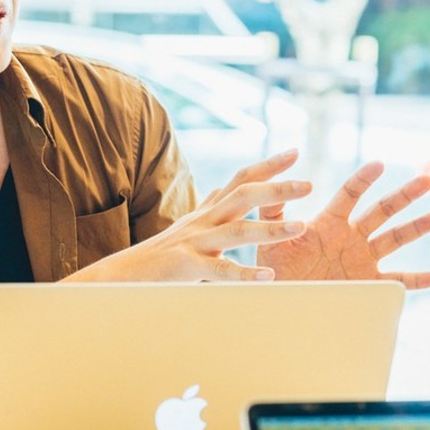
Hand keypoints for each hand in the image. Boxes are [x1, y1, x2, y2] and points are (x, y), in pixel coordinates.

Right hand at [75, 150, 312, 281]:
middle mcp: (202, 221)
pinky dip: (245, 273)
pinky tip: (268, 276)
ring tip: (302, 227)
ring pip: (237, 230)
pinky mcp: (186, 267)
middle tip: (309, 184)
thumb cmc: (159, 258)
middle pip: (243, 195)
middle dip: (277, 187)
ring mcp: (194, 242)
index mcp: (206, 212)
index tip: (295, 152)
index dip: (267, 165)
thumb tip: (222, 193)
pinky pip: (219, 270)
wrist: (120, 277)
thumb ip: (209, 213)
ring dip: (272, 228)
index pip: (240, 179)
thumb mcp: (188, 229)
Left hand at [256, 160, 429, 288]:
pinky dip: (421, 280)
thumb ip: (273, 211)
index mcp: (330, 223)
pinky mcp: (368, 284)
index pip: (350, 195)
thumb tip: (275, 183)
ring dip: (419, 227)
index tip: (378, 164)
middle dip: (405, 195)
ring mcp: (363, 260)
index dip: (364, 180)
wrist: (280, 302)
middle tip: (427, 180)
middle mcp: (351, 238)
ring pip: (397, 239)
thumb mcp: (271, 237)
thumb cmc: (273, 269)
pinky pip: (399, 282)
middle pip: (383, 211)